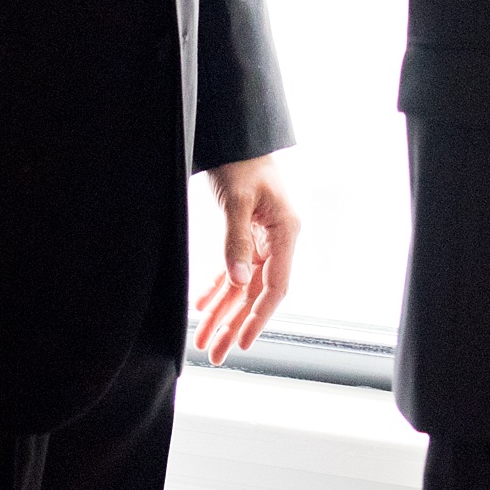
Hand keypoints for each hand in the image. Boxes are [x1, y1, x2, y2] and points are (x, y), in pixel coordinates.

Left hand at [196, 156, 299, 363]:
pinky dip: (218, 287)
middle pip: (256, 292)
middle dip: (235, 324)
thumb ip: (236, 240)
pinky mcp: (248, 233)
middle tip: (217, 354)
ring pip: (242, 285)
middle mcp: (278, 240)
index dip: (260, 317)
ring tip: (204, 339)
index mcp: (286, 231)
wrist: (238, 135)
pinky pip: (233, 268)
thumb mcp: (237, 199)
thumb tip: (238, 281)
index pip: (275, 285)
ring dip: (223, 311)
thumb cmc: (242, 160)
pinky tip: (202, 306)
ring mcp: (263, 238)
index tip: (243, 343)